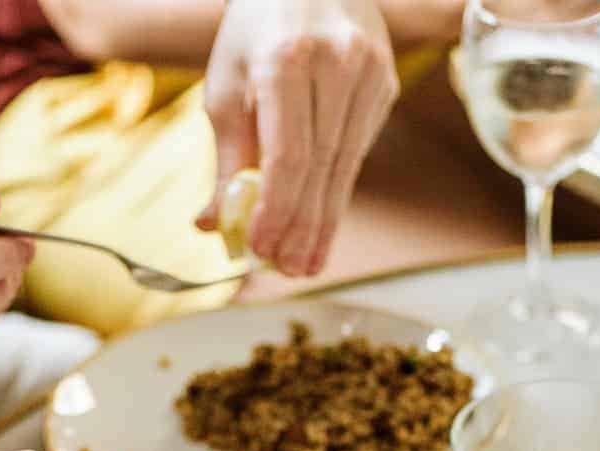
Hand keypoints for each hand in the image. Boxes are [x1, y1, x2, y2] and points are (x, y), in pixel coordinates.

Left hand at [198, 0, 398, 276]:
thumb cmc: (257, 31)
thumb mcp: (227, 84)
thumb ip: (226, 157)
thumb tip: (213, 226)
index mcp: (287, 58)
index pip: (288, 153)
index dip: (277, 209)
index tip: (262, 249)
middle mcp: (337, 61)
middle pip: (321, 166)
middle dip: (302, 227)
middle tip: (288, 271)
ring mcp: (370, 71)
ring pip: (346, 164)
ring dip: (324, 221)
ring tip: (306, 263)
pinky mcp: (386, 82)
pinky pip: (358, 150)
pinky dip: (337, 190)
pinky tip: (322, 223)